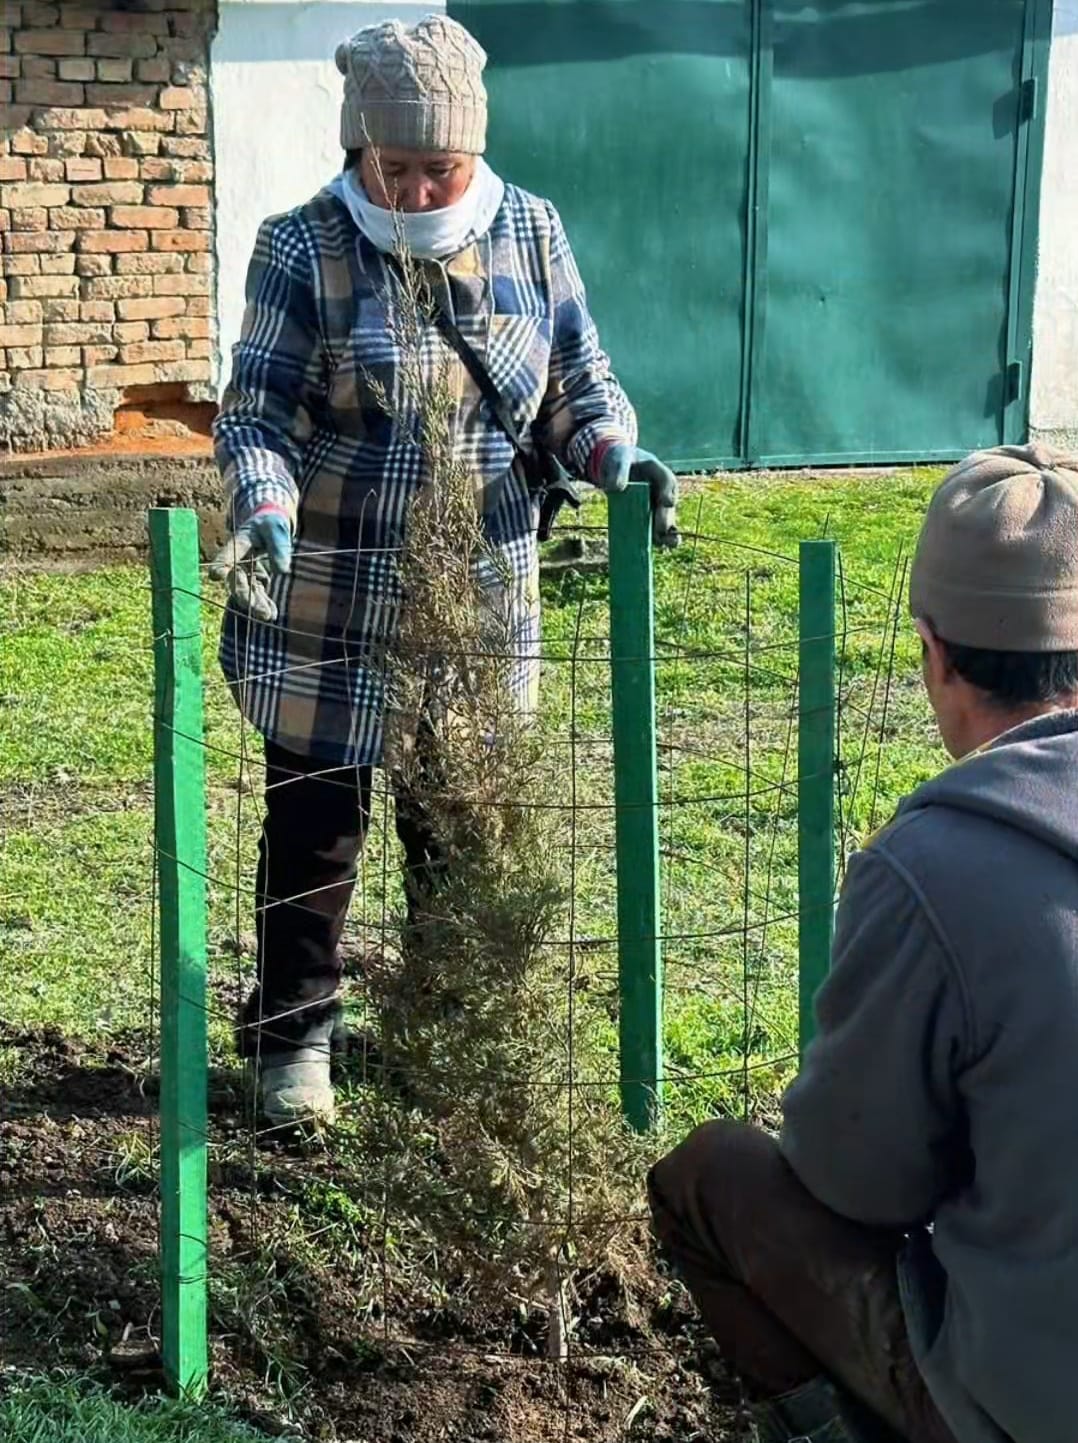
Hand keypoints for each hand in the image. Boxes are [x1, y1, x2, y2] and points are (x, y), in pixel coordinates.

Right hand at [208, 506, 292, 621]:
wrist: (270, 527)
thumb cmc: (270, 524)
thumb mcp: (275, 528)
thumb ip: (278, 545)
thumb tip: (282, 570)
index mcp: (237, 544)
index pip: (226, 556)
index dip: (220, 565)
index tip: (215, 575)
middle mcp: (236, 562)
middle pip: (235, 582)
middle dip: (245, 597)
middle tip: (259, 611)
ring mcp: (245, 573)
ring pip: (246, 592)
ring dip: (256, 605)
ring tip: (267, 616)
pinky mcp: (255, 580)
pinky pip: (257, 595)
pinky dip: (264, 605)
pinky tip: (272, 614)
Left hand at [594, 443, 679, 548]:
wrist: (615, 466)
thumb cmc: (619, 460)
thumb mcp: (618, 461)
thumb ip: (618, 472)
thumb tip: (615, 489)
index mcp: (658, 472)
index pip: (667, 480)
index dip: (668, 492)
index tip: (667, 502)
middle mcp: (662, 489)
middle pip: (668, 505)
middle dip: (666, 517)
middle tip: (661, 528)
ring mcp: (657, 504)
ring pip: (666, 519)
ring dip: (666, 532)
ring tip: (664, 542)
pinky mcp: (650, 516)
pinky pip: (657, 529)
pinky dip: (658, 538)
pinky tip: (658, 546)